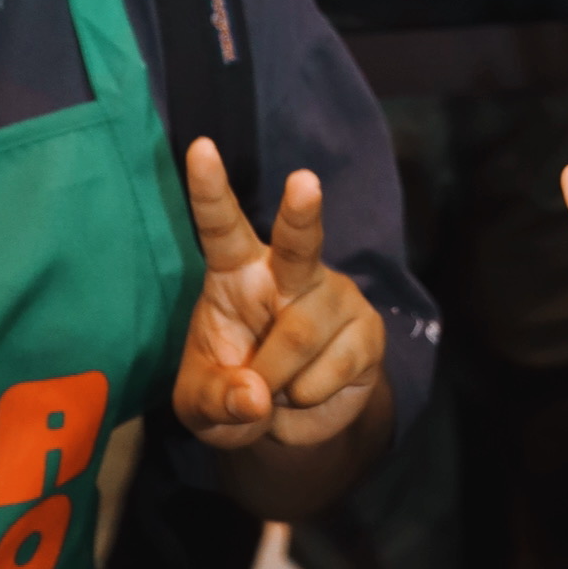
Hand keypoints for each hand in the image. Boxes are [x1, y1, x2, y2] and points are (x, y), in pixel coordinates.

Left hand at [171, 142, 386, 453]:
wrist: (290, 420)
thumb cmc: (232, 389)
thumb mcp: (200, 404)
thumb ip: (214, 400)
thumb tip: (256, 397)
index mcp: (237, 271)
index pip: (221, 226)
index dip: (210, 190)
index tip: (199, 148)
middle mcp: (289, 272)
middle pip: (297, 240)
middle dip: (301, 212)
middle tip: (303, 181)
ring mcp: (333, 296)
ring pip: (300, 334)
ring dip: (276, 380)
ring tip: (272, 393)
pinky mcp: (367, 329)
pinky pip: (330, 372)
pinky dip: (305, 403)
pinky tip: (304, 394)